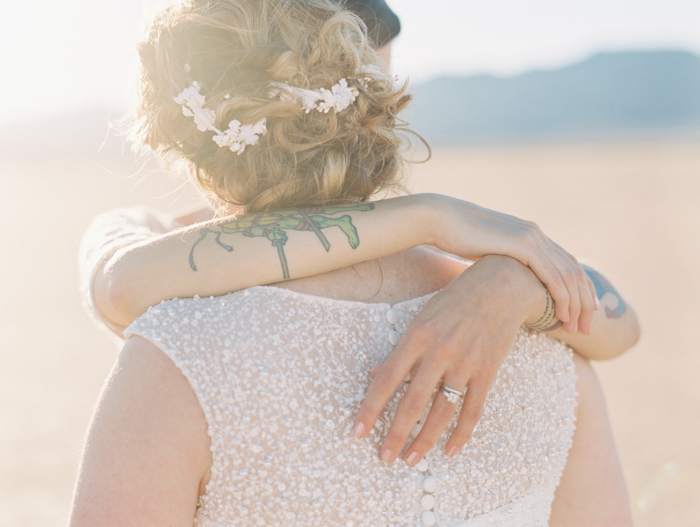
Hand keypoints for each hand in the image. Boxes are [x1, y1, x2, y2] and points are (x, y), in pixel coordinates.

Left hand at [353, 255, 546, 463]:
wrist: (502, 285)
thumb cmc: (455, 300)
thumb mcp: (421, 317)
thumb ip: (400, 350)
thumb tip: (375, 375)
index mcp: (417, 335)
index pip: (387, 379)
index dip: (370, 408)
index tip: (358, 432)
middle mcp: (440, 351)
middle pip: (413, 402)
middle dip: (396, 434)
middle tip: (385, 458)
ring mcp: (466, 363)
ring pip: (442, 411)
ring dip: (425, 440)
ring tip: (411, 460)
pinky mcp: (488, 371)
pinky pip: (473, 409)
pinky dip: (461, 433)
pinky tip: (449, 450)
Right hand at [423, 193, 598, 334]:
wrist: (440, 219)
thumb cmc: (453, 238)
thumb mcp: (484, 252)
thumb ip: (499, 264)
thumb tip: (498, 283)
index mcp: (529, 234)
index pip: (566, 263)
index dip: (579, 289)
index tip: (583, 313)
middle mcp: (536, 234)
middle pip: (574, 271)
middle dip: (585, 302)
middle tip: (588, 328)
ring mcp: (531, 237)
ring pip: (568, 275)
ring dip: (577, 304)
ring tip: (578, 328)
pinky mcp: (522, 245)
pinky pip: (552, 275)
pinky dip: (562, 297)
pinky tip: (563, 315)